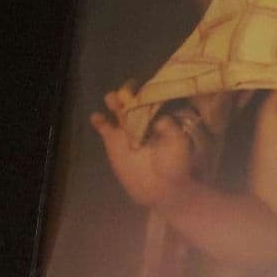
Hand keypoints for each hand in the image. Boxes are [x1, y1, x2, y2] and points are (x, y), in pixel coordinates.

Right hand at [90, 86, 194, 208]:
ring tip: (112, 99)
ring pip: (118, 109)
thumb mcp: (179, 144)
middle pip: (133, 99)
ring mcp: (127, 128)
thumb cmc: (175, 165)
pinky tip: (97, 117)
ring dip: (114, 101)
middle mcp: (143, 118)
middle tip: (127, 91)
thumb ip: (170, 127)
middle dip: (129, 92)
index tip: (146, 88)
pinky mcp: (113, 141)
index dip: (149, 90)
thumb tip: (158, 116)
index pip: (153, 97)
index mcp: (161, 116)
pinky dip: (99, 120)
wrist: (161, 188)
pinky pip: (103, 127)